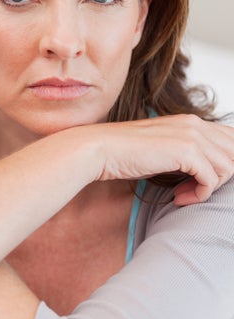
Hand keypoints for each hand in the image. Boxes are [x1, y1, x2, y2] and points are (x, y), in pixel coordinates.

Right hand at [73, 115, 233, 204]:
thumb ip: (186, 155)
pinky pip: (212, 179)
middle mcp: (194, 124)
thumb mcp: (162, 151)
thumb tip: (207, 173)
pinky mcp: (186, 151)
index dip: (223, 165)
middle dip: (222, 177)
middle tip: (195, 190)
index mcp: (190, 121)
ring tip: (184, 196)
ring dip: (209, 188)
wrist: (99, 150)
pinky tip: (178, 198)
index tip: (201, 183)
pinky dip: (199, 194)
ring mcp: (192, 135)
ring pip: (228, 168)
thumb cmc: (124, 154)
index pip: (230, 141)